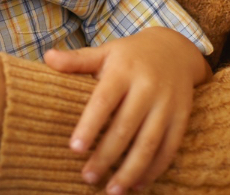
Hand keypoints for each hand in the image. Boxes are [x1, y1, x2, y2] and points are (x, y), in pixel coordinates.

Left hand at [43, 27, 210, 192]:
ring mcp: (167, 104)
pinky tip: (138, 185)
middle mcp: (147, 88)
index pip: (104, 102)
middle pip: (125, 128)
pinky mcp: (182, 118)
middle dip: (106, 156)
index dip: (89, 126)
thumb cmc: (129, 55)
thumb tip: (48, 58)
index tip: (74, 148)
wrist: (174, 50)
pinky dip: (154, 169)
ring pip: (149, 143)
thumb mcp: (104, 51)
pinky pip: (169, 148)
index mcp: (124, 71)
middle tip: (88, 177)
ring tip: (112, 190)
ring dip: (131, 170)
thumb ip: (77, 60)